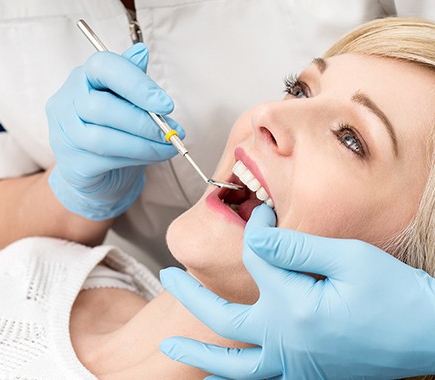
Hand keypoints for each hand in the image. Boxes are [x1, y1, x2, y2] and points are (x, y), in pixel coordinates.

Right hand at [46, 43, 183, 219]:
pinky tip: (154, 155)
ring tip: (168, 145)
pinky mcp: (71, 163)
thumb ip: (132, 77)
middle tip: (171, 131)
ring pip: (103, 138)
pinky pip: (105, 161)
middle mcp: (66, 101)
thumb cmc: (114, 128)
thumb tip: (141, 51)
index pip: (102, 67)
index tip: (166, 104)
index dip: (136, 84)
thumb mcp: (126, 99)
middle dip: (144, 121)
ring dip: (143, 144)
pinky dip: (136, 158)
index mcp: (82, 77)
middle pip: (101, 107)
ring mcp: (64, 135)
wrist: (98, 170)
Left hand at [160, 204, 434, 378]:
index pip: (257, 255)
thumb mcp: (349, 258)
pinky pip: (259, 379)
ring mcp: (294, 363)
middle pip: (222, 315)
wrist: (430, 336)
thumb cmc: (395, 294)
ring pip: (234, 365)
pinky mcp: (306, 373)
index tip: (263, 211)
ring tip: (168, 349)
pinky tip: (220, 373)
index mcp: (293, 307)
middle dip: (191, 293)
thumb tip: (255, 232)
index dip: (257, 226)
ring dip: (199, 355)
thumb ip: (295, 246)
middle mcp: (286, 340)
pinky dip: (234, 376)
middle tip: (167, 276)